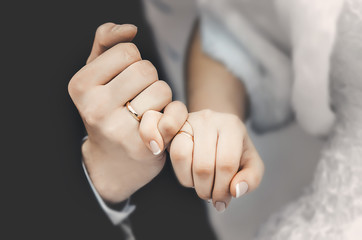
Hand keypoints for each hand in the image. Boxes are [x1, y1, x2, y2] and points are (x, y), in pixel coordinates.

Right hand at [68, 23, 187, 202]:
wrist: (112, 163)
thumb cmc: (107, 112)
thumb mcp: (97, 76)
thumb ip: (106, 43)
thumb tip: (130, 29)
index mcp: (81, 86)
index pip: (127, 51)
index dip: (133, 63)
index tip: (125, 82)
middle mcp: (94, 108)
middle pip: (146, 69)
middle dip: (149, 81)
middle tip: (138, 98)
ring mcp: (117, 130)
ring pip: (162, 89)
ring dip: (161, 99)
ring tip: (146, 113)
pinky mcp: (142, 146)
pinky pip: (174, 113)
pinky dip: (174, 115)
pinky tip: (161, 126)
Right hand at [169, 110, 263, 211]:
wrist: (218, 131)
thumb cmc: (235, 150)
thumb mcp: (251, 163)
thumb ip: (251, 179)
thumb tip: (235, 191)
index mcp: (232, 125)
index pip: (226, 163)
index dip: (223, 189)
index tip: (222, 201)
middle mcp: (209, 119)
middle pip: (204, 165)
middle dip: (207, 190)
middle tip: (211, 196)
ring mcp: (189, 121)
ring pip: (183, 157)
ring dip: (192, 182)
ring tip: (201, 186)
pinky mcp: (175, 128)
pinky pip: (173, 154)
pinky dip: (182, 174)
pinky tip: (192, 177)